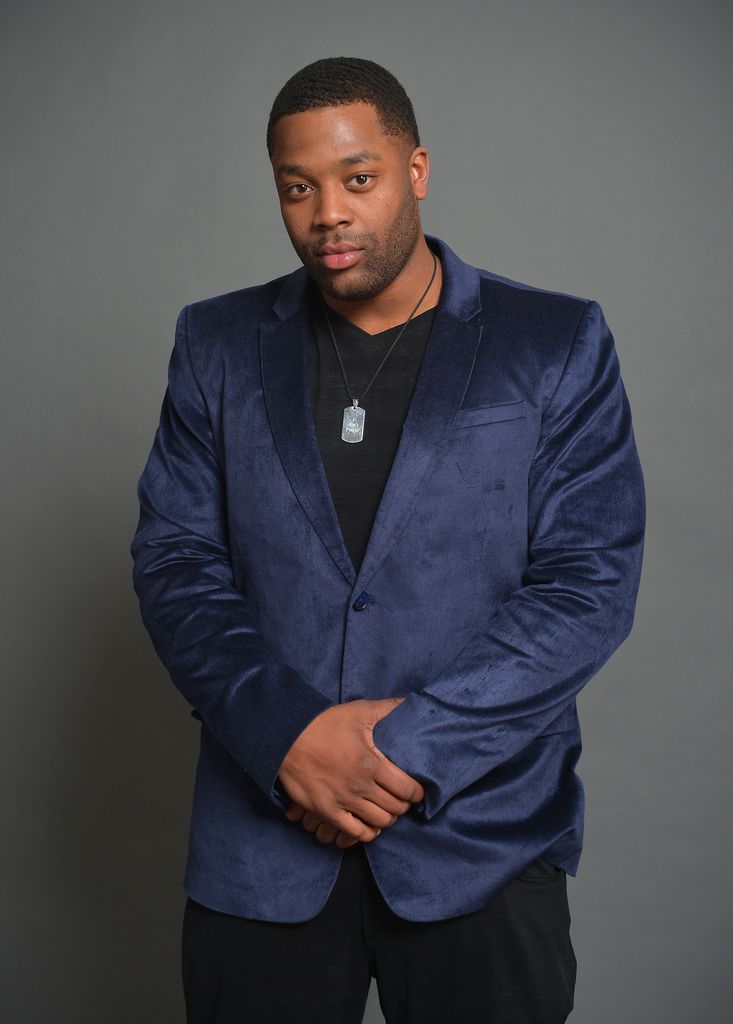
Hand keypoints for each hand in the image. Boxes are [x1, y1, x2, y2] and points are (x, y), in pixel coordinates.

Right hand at [278, 696, 423, 844]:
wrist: (287, 738)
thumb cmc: (324, 723)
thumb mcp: (359, 710)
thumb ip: (388, 708)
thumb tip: (411, 702)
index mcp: (372, 763)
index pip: (407, 789)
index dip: (416, 792)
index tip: (416, 790)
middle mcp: (360, 786)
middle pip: (395, 808)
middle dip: (403, 805)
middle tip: (402, 799)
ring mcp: (343, 801)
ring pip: (379, 822)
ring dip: (388, 818)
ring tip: (387, 809)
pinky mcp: (327, 811)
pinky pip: (355, 833)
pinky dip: (367, 832)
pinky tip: (369, 823)